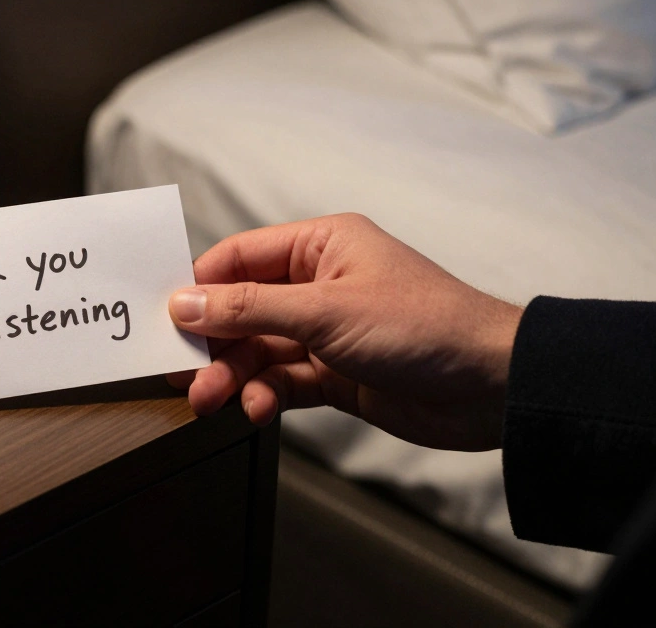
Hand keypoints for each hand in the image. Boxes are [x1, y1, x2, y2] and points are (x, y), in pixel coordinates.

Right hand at [167, 213, 522, 450]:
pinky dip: (264, 394)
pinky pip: (283, 381)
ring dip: (233, 374)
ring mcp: (328, 332)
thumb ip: (250, 309)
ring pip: (259, 349)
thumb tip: (185, 301)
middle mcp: (320, 284)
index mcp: (321, 246)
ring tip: (212, 400)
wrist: (492, 386)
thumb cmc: (423, 326)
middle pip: (243, 309)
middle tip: (182, 372)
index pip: (239, 258)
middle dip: (212, 341)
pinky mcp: (337, 374)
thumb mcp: (326, 311)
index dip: (199, 286)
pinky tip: (255, 408)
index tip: (164, 317)